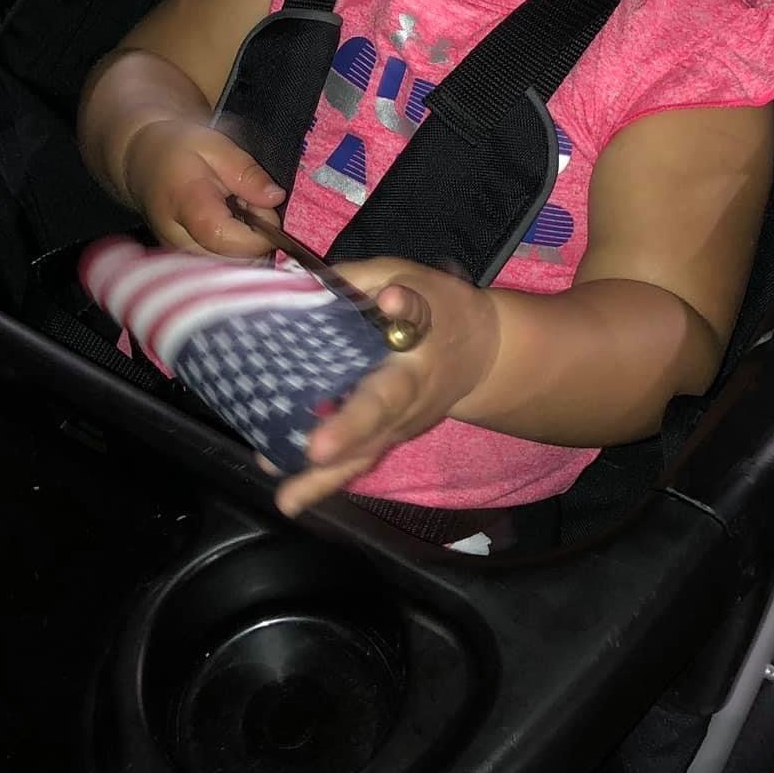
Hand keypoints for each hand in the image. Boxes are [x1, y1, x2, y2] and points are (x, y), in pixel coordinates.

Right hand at [120, 118, 283, 257]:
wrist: (141, 163)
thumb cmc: (177, 151)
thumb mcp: (216, 146)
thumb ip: (246, 172)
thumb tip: (275, 197)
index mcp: (187, 206)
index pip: (229, 240)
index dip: (260, 231)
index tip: (264, 207)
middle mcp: (179, 241)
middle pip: (235, 261)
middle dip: (255, 236)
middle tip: (247, 203)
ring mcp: (179, 257)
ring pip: (232, 268)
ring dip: (246, 244)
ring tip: (235, 212)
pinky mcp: (183, 265)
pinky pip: (222, 268)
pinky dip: (234, 250)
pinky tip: (227, 225)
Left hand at [270, 258, 500, 517]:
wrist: (484, 355)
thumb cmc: (438, 309)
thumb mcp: (407, 275)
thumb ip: (360, 277)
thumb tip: (304, 282)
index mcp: (422, 331)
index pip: (417, 314)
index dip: (405, 306)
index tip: (392, 297)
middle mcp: (415, 383)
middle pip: (385, 405)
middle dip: (351, 427)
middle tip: (317, 448)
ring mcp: (405, 420)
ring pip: (367, 450)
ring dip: (327, 476)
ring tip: (289, 497)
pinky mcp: (392, 438)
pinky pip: (358, 461)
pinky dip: (324, 481)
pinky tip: (289, 495)